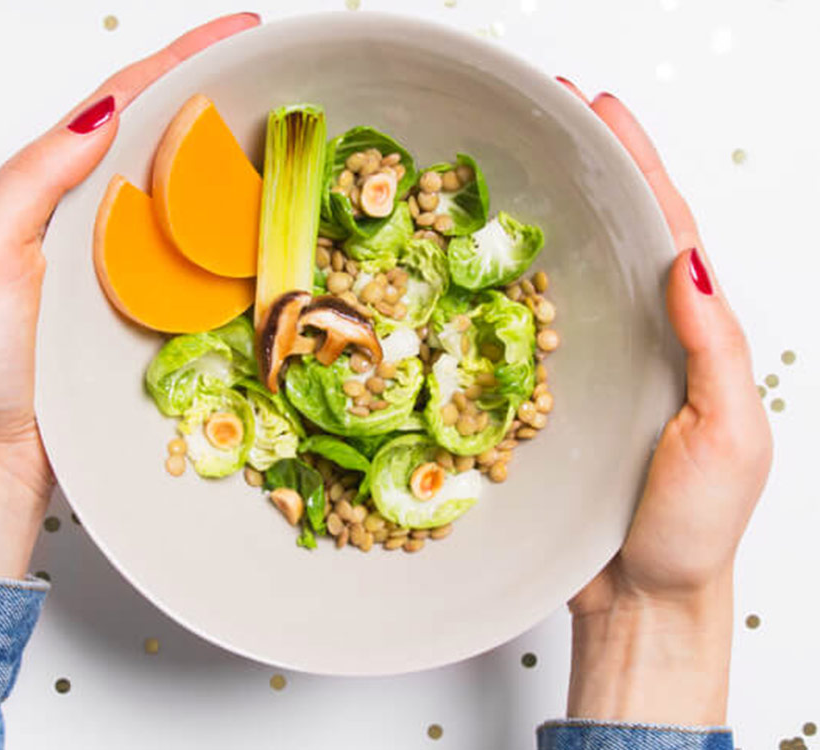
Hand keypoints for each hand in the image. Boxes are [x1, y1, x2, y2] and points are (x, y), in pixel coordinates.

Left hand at [0, 14, 260, 578]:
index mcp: (51, 189)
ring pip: (191, 196)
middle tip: (281, 72)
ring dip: (238, 160)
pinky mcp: (154, 311)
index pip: (123, 102)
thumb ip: (33, 178)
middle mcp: (96, 218)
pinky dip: (236, 235)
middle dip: (221, 95)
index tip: (240, 33)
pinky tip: (268, 223)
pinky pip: (202, 260)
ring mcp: (129, 264)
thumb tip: (103, 111)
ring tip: (290, 132)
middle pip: (166, 138)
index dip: (179, 60)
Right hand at [557, 80, 772, 724]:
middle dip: (585, 170)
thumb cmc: (693, 527)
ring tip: (503, 167)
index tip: (603, 111)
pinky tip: (470, 266)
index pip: (668, 231)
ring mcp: (588, 368)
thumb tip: (686, 262)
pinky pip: (518, 336)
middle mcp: (638, 340)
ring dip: (536, 219)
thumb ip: (714, 349)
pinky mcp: (545, 400)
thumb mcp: (729, 436)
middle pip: (612, 236)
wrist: (640, 598)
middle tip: (545, 115)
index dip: (638, 165)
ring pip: (564, 278)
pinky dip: (497, 294)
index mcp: (691, 338)